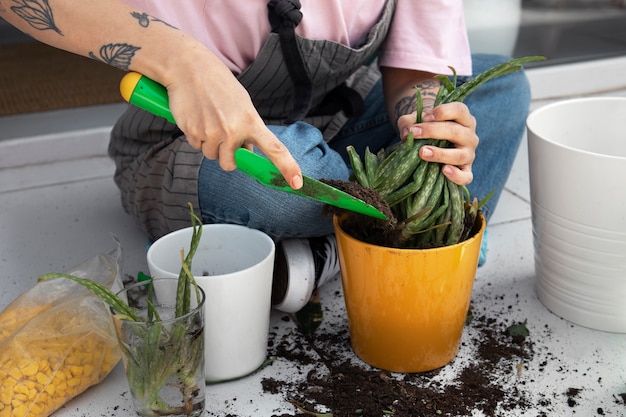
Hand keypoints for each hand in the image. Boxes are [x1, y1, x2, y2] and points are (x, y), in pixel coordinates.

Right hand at [164, 58, 302, 188]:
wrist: (189, 68)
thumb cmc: (219, 86)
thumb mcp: (242, 105)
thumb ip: (248, 130)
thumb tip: (247, 153)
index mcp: (251, 121)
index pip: (275, 149)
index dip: (287, 167)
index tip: (296, 183)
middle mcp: (233, 130)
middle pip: (231, 164)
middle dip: (227, 156)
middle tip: (222, 134)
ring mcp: (213, 133)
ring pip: (212, 156)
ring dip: (210, 145)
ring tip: (208, 119)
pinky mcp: (194, 133)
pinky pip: (196, 146)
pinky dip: (196, 136)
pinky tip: (197, 117)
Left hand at [398, 102, 477, 185]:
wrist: (431, 144)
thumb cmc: (425, 129)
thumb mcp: (415, 121)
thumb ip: (408, 123)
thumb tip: (406, 135)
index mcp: (463, 118)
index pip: (459, 110)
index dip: (443, 112)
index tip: (425, 117)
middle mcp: (469, 136)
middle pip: (456, 132)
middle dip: (433, 131)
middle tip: (415, 133)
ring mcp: (469, 154)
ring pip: (460, 155)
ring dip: (441, 154)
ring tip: (422, 153)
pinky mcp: (465, 170)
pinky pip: (466, 176)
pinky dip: (457, 176)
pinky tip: (444, 171)